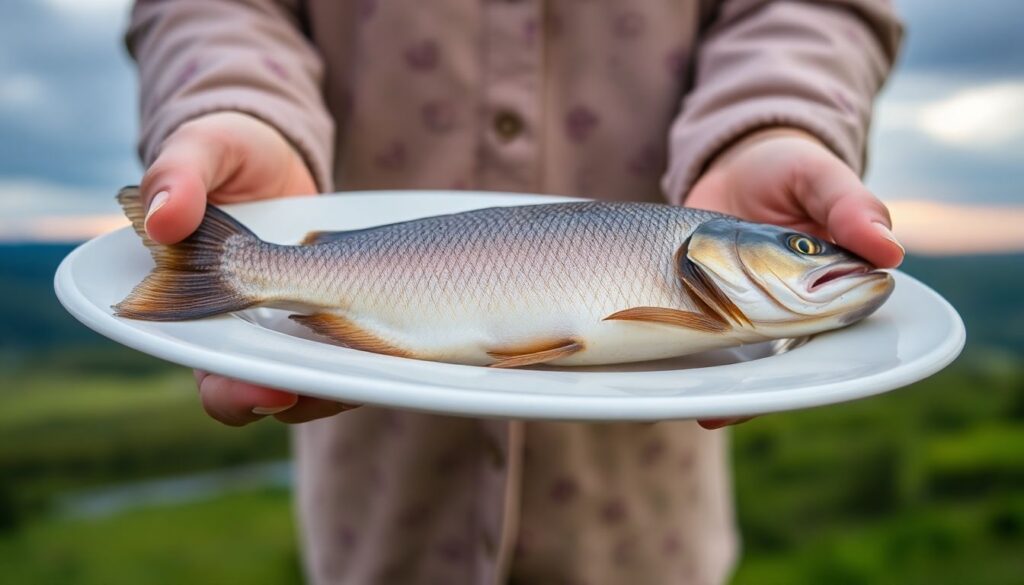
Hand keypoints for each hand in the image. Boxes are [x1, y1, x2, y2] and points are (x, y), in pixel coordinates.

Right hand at [141, 111, 354, 425]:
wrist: (281, 155)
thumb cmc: (228, 155)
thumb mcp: (203, 148)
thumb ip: (179, 175)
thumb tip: (163, 219)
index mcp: (208, 314)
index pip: (215, 376)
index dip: (235, 393)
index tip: (264, 389)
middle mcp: (258, 335)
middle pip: (277, 393)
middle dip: (302, 398)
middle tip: (324, 392)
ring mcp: (306, 327)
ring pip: (329, 376)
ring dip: (353, 379)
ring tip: (382, 369)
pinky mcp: (349, 312)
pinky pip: (366, 344)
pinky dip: (385, 347)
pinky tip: (415, 340)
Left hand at [686, 127, 904, 429]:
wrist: (731, 164)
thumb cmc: (788, 169)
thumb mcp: (820, 176)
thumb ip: (850, 207)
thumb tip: (890, 251)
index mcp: (834, 287)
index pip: (839, 336)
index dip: (827, 365)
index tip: (803, 380)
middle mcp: (794, 311)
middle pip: (788, 362)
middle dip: (765, 390)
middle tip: (734, 407)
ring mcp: (749, 313)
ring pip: (747, 364)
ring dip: (730, 389)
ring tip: (708, 410)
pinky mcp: (710, 309)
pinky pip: (707, 344)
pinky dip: (697, 368)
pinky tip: (684, 393)